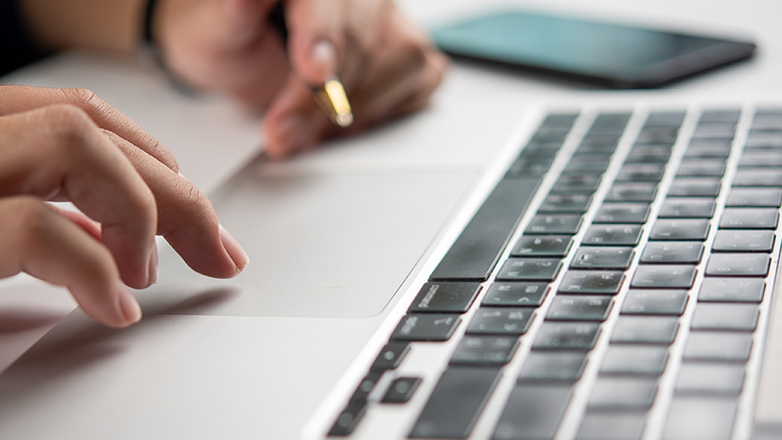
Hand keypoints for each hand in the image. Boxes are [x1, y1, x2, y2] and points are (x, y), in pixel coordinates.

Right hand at [0, 85, 248, 327]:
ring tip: (142, 274)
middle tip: (218, 255)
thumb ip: (41, 219)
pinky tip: (112, 306)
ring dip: (136, 211)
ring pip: (74, 141)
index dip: (155, 166)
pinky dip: (92, 270)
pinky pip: (36, 228)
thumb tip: (109, 234)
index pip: (82, 118)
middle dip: (177, 196)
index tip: (201, 223)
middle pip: (92, 129)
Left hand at [154, 0, 447, 157]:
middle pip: (361, 39)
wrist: (244, 57)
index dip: (321, 36)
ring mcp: (389, 18)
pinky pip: (422, 79)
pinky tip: (343, 115)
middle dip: (320, 98)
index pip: (326, 3)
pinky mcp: (407, 50)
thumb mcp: (214, 29)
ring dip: (355, 106)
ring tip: (308, 124)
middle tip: (282, 130)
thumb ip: (232, 13)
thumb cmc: (229, 38)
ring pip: (404, 59)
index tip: (313, 72)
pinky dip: (384, 108)